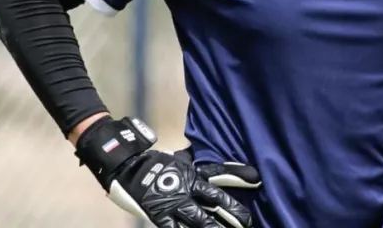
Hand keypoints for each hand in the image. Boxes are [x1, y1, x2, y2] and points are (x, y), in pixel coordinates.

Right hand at [75, 115, 260, 226]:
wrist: (126, 165)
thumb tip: (237, 166)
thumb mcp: (185, 161)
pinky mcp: (159, 216)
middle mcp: (186, 190)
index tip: (257, 184)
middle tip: (247, 224)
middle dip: (233, 215)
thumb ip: (207, 166)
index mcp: (193, 176)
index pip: (219, 180)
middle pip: (214, 205)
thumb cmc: (158, 163)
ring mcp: (172, 204)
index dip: (238, 183)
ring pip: (198, 221)